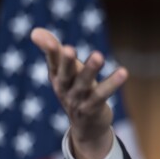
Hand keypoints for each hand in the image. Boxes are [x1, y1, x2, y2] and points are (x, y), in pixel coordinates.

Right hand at [30, 27, 128, 158]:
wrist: (87, 127)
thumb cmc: (76, 92)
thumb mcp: (64, 72)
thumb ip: (54, 51)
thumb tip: (35, 31)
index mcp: (58, 78)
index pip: (53, 62)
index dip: (50, 51)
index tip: (47, 39)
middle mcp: (65, 89)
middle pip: (65, 74)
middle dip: (66, 62)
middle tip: (68, 48)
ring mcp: (78, 101)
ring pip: (84, 84)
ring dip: (90, 70)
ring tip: (98, 55)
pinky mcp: (92, 109)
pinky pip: (102, 95)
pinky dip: (112, 84)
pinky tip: (124, 72)